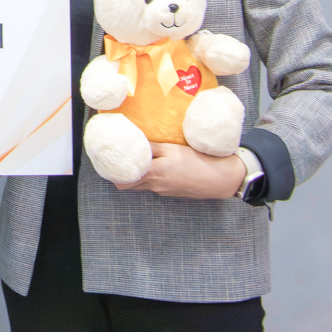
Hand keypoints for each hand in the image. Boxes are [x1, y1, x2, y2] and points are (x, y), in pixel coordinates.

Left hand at [115, 142, 244, 198]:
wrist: (222, 179)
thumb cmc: (198, 161)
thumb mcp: (172, 149)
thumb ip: (151, 147)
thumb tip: (133, 140)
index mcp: (153, 174)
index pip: (123, 180)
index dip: (113, 171)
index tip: (108, 159)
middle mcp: (156, 186)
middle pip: (129, 185)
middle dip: (121, 173)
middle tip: (118, 157)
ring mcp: (164, 191)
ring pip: (141, 185)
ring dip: (135, 175)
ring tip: (134, 159)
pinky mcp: (173, 191)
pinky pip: (154, 185)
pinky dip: (149, 177)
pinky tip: (153, 165)